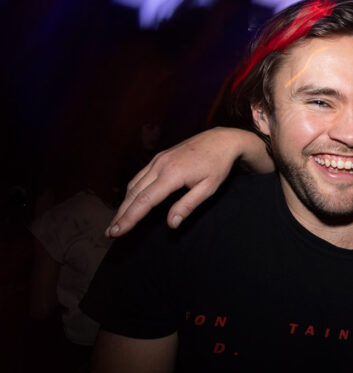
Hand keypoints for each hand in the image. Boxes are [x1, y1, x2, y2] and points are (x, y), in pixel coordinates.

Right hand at [106, 127, 245, 237]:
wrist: (221, 140)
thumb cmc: (217, 165)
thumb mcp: (208, 188)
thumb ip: (188, 206)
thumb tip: (171, 224)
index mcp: (172, 174)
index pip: (145, 200)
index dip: (130, 218)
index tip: (117, 231)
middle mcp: (159, 165)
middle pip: (134, 193)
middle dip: (121, 214)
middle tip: (111, 232)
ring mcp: (157, 160)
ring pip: (134, 184)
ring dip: (124, 203)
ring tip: (117, 221)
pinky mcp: (159, 158)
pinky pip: (140, 176)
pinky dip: (131, 191)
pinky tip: (129, 202)